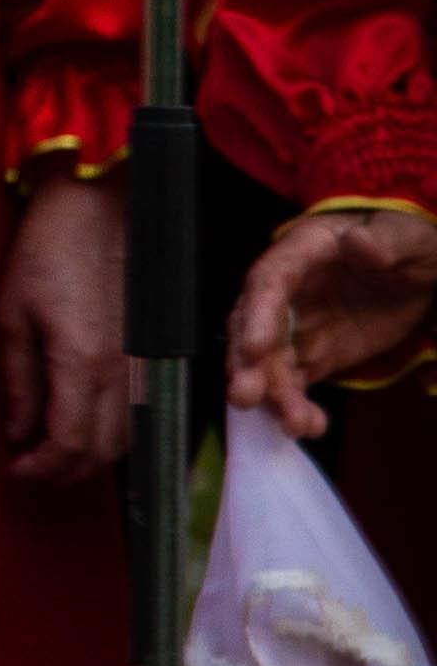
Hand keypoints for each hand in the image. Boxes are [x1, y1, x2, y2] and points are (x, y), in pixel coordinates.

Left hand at [0, 169, 129, 484]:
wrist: (99, 206)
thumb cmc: (47, 251)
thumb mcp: (12, 314)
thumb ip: (17, 381)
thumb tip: (16, 432)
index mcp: (81, 363)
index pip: (69, 447)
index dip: (41, 470)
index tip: (15, 468)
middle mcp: (122, 373)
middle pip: (100, 454)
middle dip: (61, 472)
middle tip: (29, 465)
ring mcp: (143, 364)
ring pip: (125, 440)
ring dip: (88, 458)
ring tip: (50, 448)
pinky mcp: (153, 353)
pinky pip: (138, 413)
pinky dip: (111, 435)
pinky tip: (83, 422)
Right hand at [228, 205, 436, 438]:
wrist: (420, 275)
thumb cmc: (408, 247)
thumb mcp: (408, 239)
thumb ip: (384, 241)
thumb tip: (357, 242)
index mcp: (303, 253)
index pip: (270, 282)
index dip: (259, 315)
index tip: (256, 349)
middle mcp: (288, 293)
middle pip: (255, 328)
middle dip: (248, 366)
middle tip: (246, 398)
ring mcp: (297, 328)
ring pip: (270, 365)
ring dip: (274, 396)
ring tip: (295, 425)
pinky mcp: (313, 358)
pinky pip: (294, 385)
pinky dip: (297, 407)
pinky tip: (310, 426)